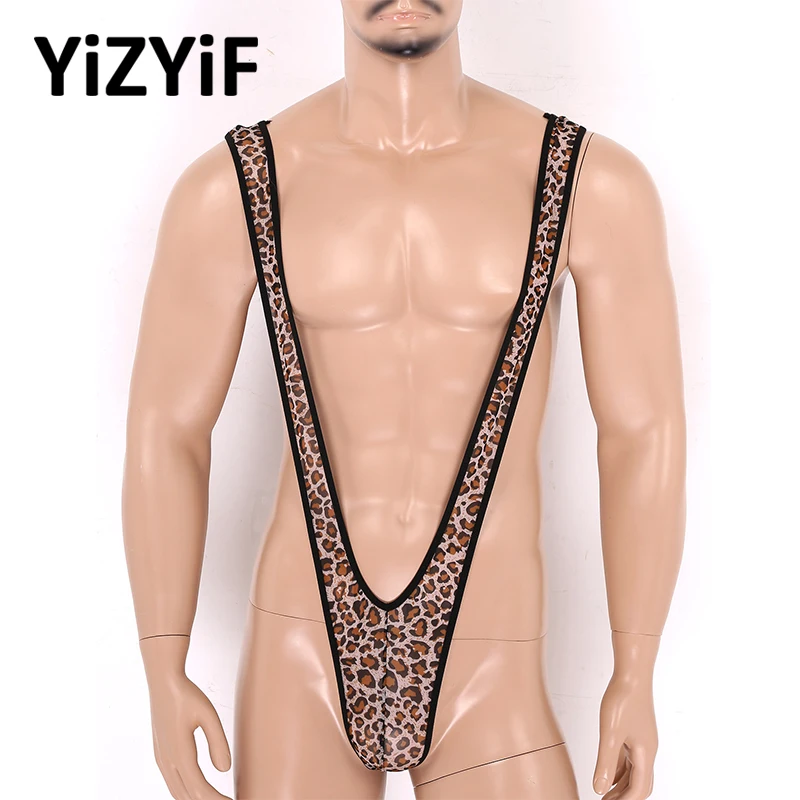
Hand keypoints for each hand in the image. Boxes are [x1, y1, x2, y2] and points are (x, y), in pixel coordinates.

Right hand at [147, 672, 231, 799]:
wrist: (163, 682)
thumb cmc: (187, 695)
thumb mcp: (208, 715)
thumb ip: (218, 742)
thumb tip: (225, 770)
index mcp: (180, 753)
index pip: (199, 789)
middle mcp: (166, 760)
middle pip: (187, 795)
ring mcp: (161, 758)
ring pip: (177, 792)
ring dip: (195, 798)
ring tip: (217, 798)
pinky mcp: (160, 754)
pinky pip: (172, 782)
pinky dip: (186, 791)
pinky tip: (199, 789)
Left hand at [592, 673, 657, 799]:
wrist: (632, 674)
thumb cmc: (624, 699)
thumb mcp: (610, 733)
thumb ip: (606, 762)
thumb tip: (600, 788)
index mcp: (644, 753)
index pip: (640, 789)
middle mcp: (646, 749)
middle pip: (640, 783)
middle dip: (624, 796)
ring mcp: (641, 740)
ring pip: (633, 771)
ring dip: (620, 784)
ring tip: (604, 791)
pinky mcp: (634, 730)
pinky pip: (628, 757)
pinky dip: (619, 768)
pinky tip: (607, 770)